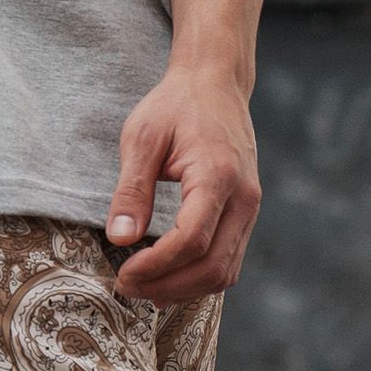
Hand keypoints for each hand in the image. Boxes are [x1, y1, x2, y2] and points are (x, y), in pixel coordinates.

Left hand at [103, 65, 260, 302]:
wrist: (214, 82)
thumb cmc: (175, 105)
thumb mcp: (143, 137)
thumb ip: (132, 189)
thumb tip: (119, 238)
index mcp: (217, 175)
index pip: (191, 240)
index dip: (156, 266)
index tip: (123, 273)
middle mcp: (243, 197)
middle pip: (212, 267)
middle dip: (168, 286)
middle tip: (127, 287)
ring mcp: (250, 207)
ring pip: (225, 271)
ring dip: (185, 288)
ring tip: (144, 287)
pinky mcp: (246, 212)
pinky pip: (229, 259)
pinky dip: (200, 276)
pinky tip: (169, 274)